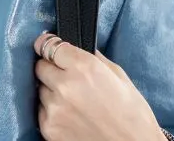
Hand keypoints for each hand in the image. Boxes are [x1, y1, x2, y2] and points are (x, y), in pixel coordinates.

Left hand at [33, 32, 166, 140]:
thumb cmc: (133, 116)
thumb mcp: (120, 78)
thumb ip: (94, 59)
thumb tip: (75, 48)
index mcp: (84, 67)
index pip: (49, 45)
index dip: (50, 46)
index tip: (51, 49)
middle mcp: (65, 85)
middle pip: (40, 66)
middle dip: (51, 69)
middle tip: (67, 79)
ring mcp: (54, 108)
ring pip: (40, 89)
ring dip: (51, 91)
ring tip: (74, 102)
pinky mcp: (48, 127)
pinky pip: (41, 110)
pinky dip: (51, 111)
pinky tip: (71, 116)